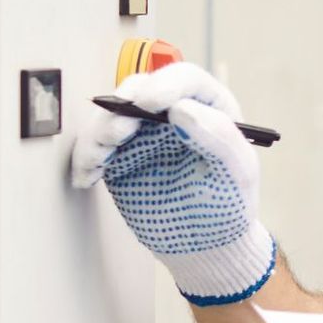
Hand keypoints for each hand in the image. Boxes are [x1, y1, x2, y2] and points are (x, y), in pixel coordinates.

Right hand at [70, 62, 275, 305]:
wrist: (207, 243)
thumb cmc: (230, 203)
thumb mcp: (238, 172)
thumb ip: (218, 137)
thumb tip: (181, 108)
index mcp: (210, 107)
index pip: (186, 80)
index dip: (165, 85)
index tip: (149, 102)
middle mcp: (172, 113)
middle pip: (139, 90)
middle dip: (122, 106)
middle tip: (119, 132)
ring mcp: (142, 134)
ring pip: (110, 117)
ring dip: (99, 133)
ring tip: (101, 159)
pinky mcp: (119, 157)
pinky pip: (94, 148)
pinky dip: (85, 158)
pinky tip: (87, 177)